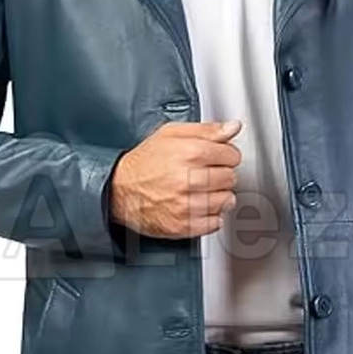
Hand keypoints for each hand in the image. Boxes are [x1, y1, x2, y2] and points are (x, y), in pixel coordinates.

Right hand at [110, 120, 241, 237]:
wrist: (119, 190)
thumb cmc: (144, 162)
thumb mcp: (171, 134)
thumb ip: (207, 130)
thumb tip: (233, 127)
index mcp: (190, 153)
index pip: (232, 155)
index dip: (226, 155)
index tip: (218, 157)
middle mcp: (189, 179)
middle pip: (230, 178)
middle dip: (222, 174)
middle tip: (207, 174)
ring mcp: (187, 205)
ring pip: (226, 201)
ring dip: (219, 196)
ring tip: (202, 190)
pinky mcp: (184, 225)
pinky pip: (215, 222)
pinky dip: (211, 216)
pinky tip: (198, 206)